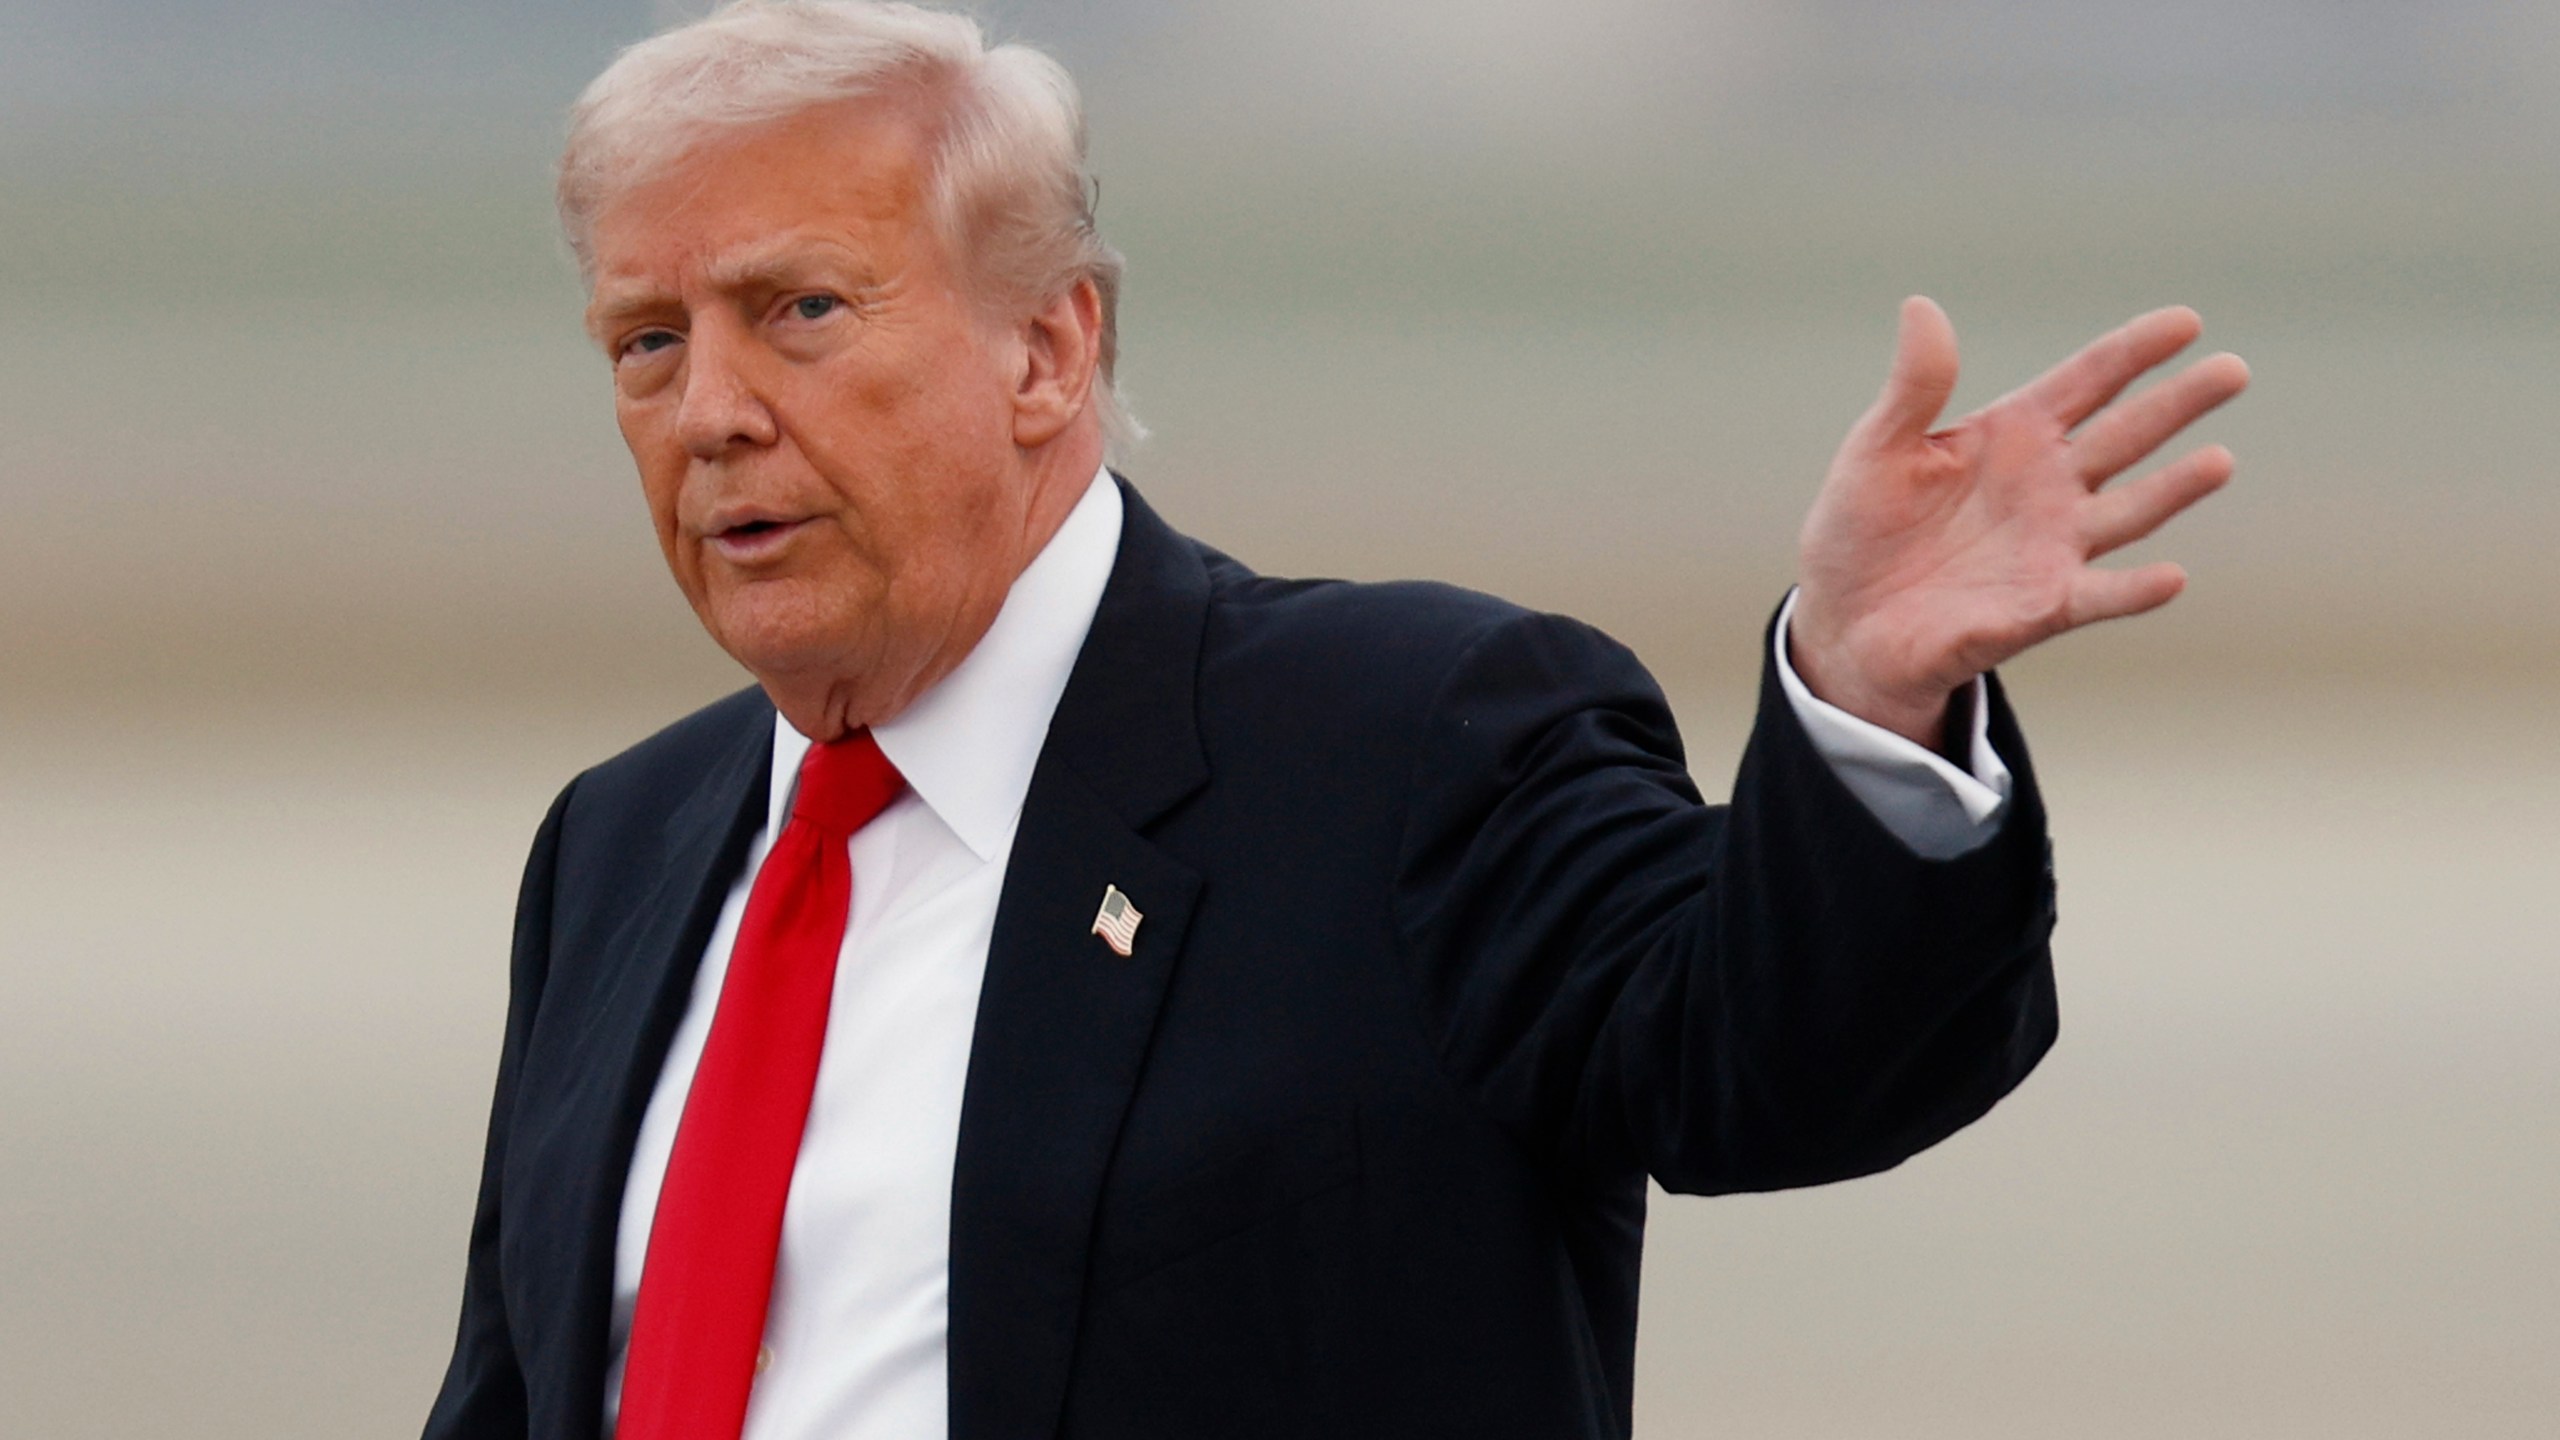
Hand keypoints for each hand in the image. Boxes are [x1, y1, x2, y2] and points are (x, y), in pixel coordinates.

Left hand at [1790, 298, 2248, 745]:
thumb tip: (1922, 306)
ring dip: (2173, 490)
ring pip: (2129, 512)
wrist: (1845, 621)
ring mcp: (2051, 547)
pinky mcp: (2040, 608)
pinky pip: (2098, 597)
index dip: (2134, 351)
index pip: (2087, 382)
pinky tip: (2171, 576)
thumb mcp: (1877, 449)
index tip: (2187, 321)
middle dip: (2178, 404)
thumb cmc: (1863, 530)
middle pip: (2126, 436)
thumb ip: (1914, 387)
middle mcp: (2048, 487)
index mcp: (2013, 435)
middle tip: (2234, 370)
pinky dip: (2134, 590)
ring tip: (2219, 462)